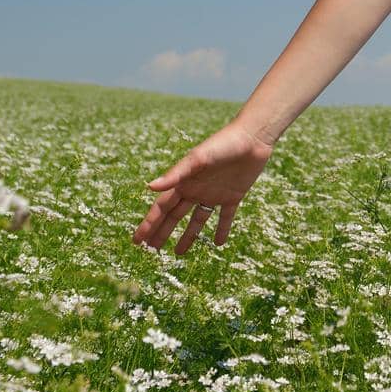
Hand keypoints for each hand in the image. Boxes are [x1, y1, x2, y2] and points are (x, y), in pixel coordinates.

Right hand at [131, 120, 275, 254]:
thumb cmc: (223, 144)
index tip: (137, 241)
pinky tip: (218, 243)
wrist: (252, 138)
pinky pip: (225, 217)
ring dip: (188, 236)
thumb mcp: (198, 159)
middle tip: (151, 251)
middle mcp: (196, 190)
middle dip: (163, 232)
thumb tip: (150, 187)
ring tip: (178, 253)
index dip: (150, 223)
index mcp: (185, 182)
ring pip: (198, 220)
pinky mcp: (233, 196)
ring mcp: (214, 194)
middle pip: (175, 216)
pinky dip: (222, 230)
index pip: (162, 207)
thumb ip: (176, 174)